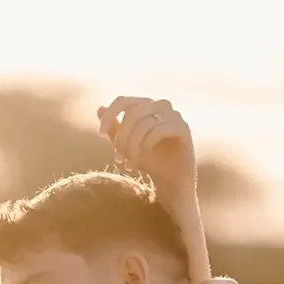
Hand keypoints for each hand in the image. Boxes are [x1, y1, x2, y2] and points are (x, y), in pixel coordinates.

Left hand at [98, 96, 196, 210]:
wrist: (171, 182)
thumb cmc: (150, 161)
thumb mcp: (127, 145)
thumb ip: (114, 128)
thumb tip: (100, 108)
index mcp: (147, 105)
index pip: (123, 101)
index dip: (109, 115)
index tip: (100, 133)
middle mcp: (162, 106)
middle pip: (132, 113)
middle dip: (122, 137)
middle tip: (118, 158)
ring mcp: (175, 116)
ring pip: (144, 123)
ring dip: (132, 146)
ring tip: (129, 164)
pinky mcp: (183, 129)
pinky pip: (158, 130)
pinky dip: (146, 144)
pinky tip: (144, 157)